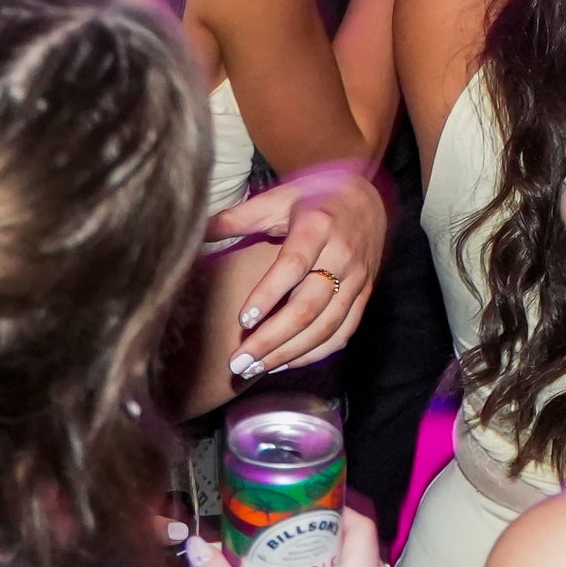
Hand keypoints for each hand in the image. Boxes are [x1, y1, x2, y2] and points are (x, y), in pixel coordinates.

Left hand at [207, 159, 387, 378]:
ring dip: (289, 353)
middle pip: (308, 306)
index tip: (242, 320)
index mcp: (318, 227)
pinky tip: (285, 363)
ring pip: (326, 326)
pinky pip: (343, 332)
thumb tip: (196, 232)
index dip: (268, 295)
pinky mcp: (364, 295)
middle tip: (239, 362)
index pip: (293, 266)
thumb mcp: (279, 197)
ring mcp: (357, 279)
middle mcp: (342, 255)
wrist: (369, 197)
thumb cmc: (316, 197)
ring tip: (255, 369)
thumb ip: (240, 216)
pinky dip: (315, 353)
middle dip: (272, 339)